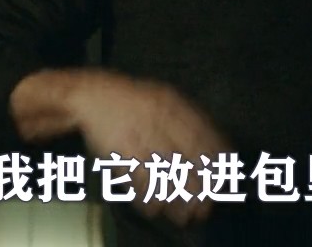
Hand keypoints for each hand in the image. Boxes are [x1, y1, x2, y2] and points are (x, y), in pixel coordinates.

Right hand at [15, 69, 229, 227]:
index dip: (213, 162)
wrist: (88, 94)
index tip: (224, 183)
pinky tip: (154, 209)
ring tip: (184, 217)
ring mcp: (133, 131)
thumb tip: (223, 154)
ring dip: (172, 197)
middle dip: (195, 186)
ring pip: (158, 170)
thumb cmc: (134, 102)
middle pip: (180, 155)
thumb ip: (192, 124)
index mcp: (170, 103)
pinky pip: (132, 175)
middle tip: (206, 208)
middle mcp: (153, 116)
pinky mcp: (114, 146)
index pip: (199, 134)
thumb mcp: (166, 101)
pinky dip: (144, 194)